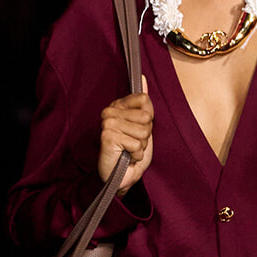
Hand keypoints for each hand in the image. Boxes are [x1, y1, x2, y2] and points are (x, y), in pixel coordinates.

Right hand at [99, 77, 152, 191]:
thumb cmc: (131, 153)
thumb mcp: (142, 125)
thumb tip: (143, 78)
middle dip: (145, 134)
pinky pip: (136, 143)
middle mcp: (110, 111)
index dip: (148, 118)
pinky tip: (126, 156)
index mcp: (118, 105)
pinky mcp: (108, 136)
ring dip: (141, 145)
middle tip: (133, 143)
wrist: (121, 178)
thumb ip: (142, 103)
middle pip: (146, 116)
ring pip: (143, 131)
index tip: (138, 129)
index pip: (145, 100)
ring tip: (130, 150)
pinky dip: (136, 154)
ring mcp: (107, 123)